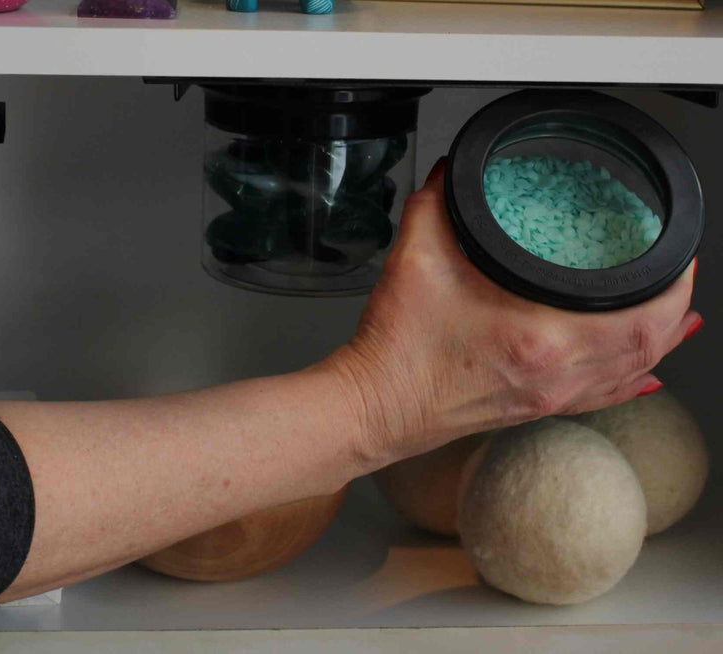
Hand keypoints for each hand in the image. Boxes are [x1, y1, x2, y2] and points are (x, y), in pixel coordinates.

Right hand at [324, 159, 699, 468]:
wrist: (376, 406)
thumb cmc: (397, 348)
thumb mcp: (414, 257)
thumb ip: (439, 204)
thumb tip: (455, 172)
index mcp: (539, 337)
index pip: (640, 318)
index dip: (673, 287)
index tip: (678, 256)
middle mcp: (555, 375)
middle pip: (649, 348)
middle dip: (676, 310)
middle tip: (680, 274)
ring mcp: (549, 397)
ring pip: (631, 374)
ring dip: (661, 343)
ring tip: (679, 316)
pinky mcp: (535, 408)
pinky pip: (601, 397)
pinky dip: (632, 380)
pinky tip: (644, 374)